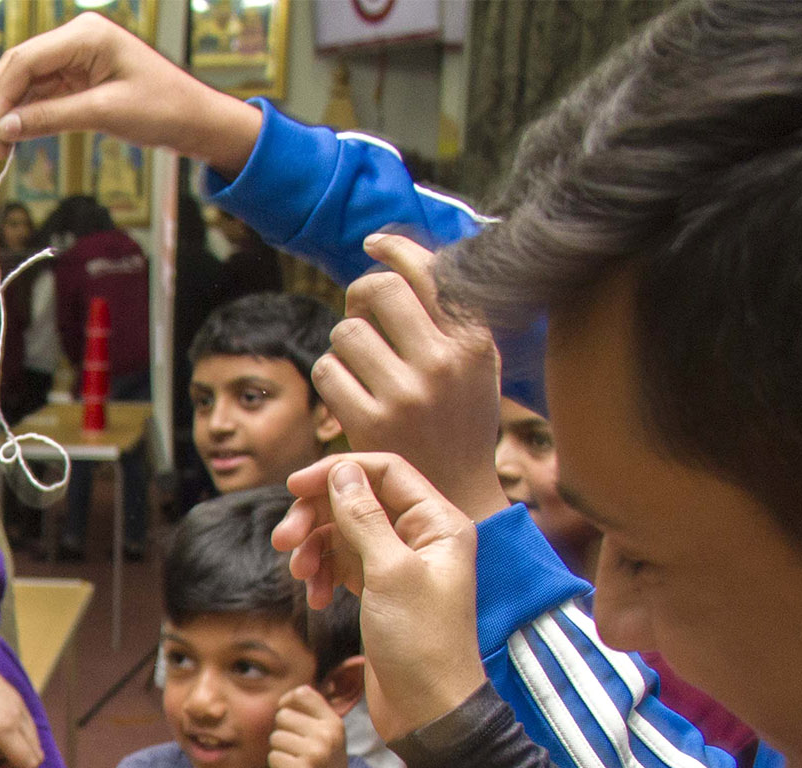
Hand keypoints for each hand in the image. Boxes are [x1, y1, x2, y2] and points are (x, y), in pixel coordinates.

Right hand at [0, 12, 262, 176]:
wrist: (195, 119)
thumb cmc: (162, 108)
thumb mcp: (103, 114)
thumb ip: (50, 118)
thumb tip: (4, 128)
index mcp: (86, 35)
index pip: (25, 60)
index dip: (0, 96)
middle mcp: (77, 39)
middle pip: (20, 67)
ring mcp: (77, 57)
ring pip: (27, 82)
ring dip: (10, 113)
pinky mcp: (80, 77)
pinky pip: (42, 93)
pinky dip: (27, 115)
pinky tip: (16, 137)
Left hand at [269, 685, 350, 767]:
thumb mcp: (328, 740)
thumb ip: (313, 717)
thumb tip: (289, 695)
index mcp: (335, 723)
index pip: (303, 693)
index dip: (287, 701)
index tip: (286, 715)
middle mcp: (328, 735)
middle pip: (283, 716)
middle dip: (282, 733)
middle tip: (296, 752)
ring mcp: (315, 753)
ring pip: (275, 737)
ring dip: (279, 752)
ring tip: (296, 764)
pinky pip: (272, 757)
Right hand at [275, 454, 486, 739]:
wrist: (428, 708)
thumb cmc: (421, 643)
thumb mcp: (389, 573)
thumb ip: (364, 517)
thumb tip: (342, 472)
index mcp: (438, 523)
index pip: (384, 471)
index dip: (337, 472)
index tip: (293, 487)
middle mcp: (421, 538)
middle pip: (357, 501)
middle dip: (316, 516)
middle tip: (282, 540)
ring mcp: (399, 565)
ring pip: (344, 534)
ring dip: (314, 548)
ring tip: (297, 575)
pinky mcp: (381, 592)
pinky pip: (343, 566)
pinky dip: (323, 575)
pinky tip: (315, 599)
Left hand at [315, 235, 511, 522]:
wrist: (454, 489)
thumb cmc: (461, 418)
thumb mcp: (475, 361)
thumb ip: (450, 314)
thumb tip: (403, 259)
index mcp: (472, 340)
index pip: (427, 271)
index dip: (393, 249)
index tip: (373, 244)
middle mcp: (442, 362)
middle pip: (378, 290)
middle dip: (360, 295)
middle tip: (362, 313)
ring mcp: (404, 393)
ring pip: (346, 331)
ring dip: (344, 343)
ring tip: (362, 362)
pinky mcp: (369, 421)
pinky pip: (327, 370)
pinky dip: (331, 375)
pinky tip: (348, 390)